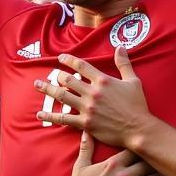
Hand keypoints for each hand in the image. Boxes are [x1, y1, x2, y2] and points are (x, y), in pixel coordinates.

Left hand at [35, 48, 151, 148]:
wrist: (138, 128)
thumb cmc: (137, 105)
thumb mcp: (133, 81)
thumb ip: (124, 63)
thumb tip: (120, 47)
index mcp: (103, 80)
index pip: (81, 66)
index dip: (69, 60)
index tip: (60, 57)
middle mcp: (92, 92)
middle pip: (68, 80)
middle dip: (57, 75)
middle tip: (50, 74)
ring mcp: (88, 108)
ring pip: (62, 96)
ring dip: (48, 89)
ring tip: (37, 85)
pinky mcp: (85, 123)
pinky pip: (64, 118)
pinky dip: (51, 115)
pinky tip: (40, 113)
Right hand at [68, 132, 168, 175]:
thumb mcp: (81, 166)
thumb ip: (87, 147)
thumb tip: (86, 130)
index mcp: (113, 164)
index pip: (134, 150)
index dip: (144, 145)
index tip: (152, 141)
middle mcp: (124, 175)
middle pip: (147, 163)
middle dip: (157, 159)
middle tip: (168, 156)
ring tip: (171, 172)